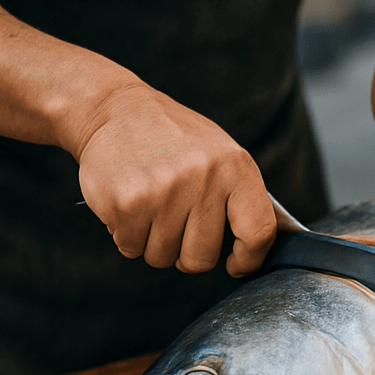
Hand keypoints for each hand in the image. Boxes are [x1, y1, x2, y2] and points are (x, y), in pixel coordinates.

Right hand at [72, 83, 275, 275]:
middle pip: (202, 258)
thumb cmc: (175, 140)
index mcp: (236, 167)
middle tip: (177, 225)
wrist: (116, 110)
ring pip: (163, 258)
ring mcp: (164, 192)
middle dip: (187, 254)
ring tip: (152, 206)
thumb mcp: (220, 155)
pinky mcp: (127, 203)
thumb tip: (256, 249)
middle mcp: (204, 179)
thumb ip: (240, 198)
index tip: (236, 264)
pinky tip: (131, 203)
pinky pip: (131, 248)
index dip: (249, 259)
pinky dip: (128, 235)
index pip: (258, 232)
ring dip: (154, 242)